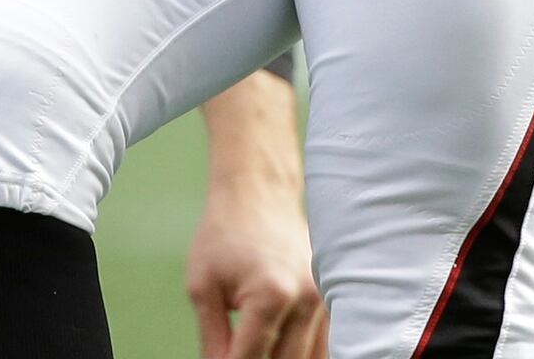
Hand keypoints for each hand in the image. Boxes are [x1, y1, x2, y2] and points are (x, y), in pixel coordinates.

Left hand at [186, 71, 324, 358]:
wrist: (259, 192)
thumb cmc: (225, 233)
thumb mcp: (203, 286)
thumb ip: (212, 338)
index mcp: (270, 296)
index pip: (251, 358)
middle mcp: (305, 300)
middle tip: (237, 354)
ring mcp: (323, 299)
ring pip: (311, 357)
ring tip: (262, 351)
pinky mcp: (330, 297)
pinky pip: (326, 342)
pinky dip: (307, 354)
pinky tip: (286, 351)